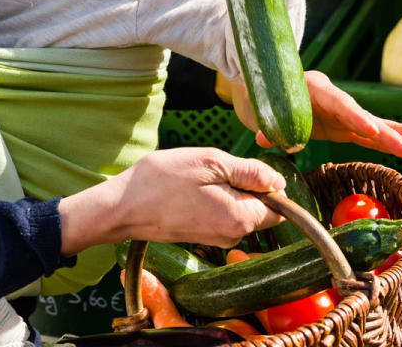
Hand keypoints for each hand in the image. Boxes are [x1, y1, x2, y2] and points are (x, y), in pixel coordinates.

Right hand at [58, 147, 286, 254]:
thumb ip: (249, 172)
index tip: (238, 169)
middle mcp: (233, 235)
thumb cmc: (162, 181)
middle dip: (243, 185)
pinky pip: (220, 214)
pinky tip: (187, 190)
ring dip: (224, 190)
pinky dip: (211, 199)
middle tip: (211, 170)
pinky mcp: (201, 236)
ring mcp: (216, 238)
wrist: (122, 207)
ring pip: (238, 209)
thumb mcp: (209, 162)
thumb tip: (278, 181)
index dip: (266, 183)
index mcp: (241, 218)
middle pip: (259, 208)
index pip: (279, 206)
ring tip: (194, 179)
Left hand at [220, 70, 401, 158]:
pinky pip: (369, 135)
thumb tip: (263, 139)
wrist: (264, 90)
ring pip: (372, 125)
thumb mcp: (262, 109)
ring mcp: (341, 112)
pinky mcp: (343, 126)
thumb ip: (267, 124)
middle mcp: (333, 98)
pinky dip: (388, 143)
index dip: (354, 115)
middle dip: (384, 132)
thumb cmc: (264, 98)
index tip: (370, 129)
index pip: (337, 102)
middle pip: (361, 115)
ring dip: (397, 137)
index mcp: (314, 88)